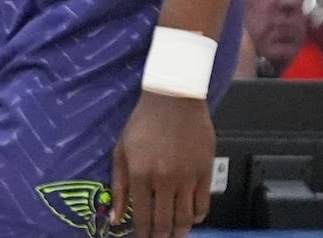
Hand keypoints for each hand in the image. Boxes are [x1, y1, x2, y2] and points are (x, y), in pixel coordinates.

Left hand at [110, 92, 214, 237]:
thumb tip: (116, 218)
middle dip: (160, 237)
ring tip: (173, 234)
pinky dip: (197, 217)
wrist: (173, 99)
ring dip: (179, 231)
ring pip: (185, 218)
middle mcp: (164, 180)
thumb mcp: (121, 150)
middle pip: (165, 222)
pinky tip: (190, 218)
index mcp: (140, 174)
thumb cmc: (143, 122)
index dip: (142, 234)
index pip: (142, 216)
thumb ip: (119, 186)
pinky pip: (203, 204)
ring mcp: (187, 178)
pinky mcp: (205, 172)